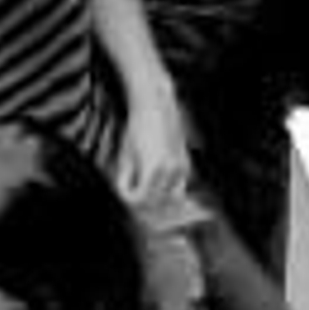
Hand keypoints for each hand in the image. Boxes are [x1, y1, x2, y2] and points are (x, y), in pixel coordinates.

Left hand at [115, 91, 190, 214]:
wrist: (155, 106)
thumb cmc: (136, 128)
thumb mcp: (125, 155)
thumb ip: (126, 179)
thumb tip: (128, 197)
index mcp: (153, 169)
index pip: (139, 200)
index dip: (128, 198)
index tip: (122, 191)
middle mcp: (171, 170)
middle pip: (155, 203)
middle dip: (142, 201)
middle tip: (132, 195)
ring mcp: (181, 167)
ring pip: (171, 199)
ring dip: (157, 199)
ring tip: (146, 193)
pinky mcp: (186, 163)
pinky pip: (179, 187)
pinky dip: (168, 191)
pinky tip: (158, 186)